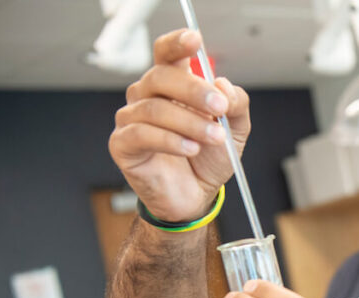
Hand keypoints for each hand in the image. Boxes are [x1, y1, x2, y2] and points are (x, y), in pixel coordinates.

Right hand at [109, 29, 250, 222]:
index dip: (178, 44)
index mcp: (172, 86)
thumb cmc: (208, 158)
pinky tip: (191, 149)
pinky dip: (171, 140)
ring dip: (190, 122)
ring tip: (214, 138)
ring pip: (154, 108)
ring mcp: (131, 120)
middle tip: (219, 106)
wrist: (196, 196)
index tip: (195, 40)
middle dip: (193, 90)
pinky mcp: (123, 145)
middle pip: (160, 77)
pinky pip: (142, 134)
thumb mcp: (235, 130)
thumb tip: (223, 85)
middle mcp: (147, 97)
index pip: (166, 54)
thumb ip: (235, 105)